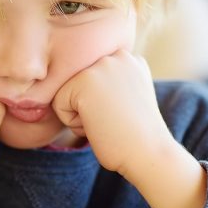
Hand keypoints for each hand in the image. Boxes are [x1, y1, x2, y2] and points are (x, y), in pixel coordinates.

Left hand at [51, 50, 174, 177]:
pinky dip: (73, 123)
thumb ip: (110, 81)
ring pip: (66, 92)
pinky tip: (99, 124)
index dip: (100, 103)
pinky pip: (58, 104)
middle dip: (89, 106)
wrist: (148, 153)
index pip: (89, 78)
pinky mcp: (84, 80)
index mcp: (128, 57)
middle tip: (115, 118)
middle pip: (76, 83)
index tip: (123, 113)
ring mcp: (101, 65)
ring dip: (80, 114)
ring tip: (108, 121)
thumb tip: (81, 81)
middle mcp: (115, 54)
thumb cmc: (136, 135)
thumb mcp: (128, 96)